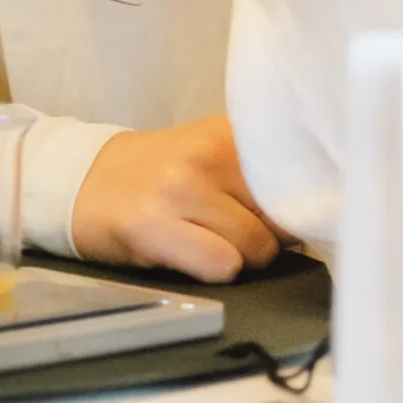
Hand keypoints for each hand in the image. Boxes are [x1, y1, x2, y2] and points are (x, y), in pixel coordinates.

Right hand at [70, 113, 286, 282]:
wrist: (85, 179)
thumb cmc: (160, 172)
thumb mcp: (211, 151)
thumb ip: (259, 168)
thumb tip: (316, 209)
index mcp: (228, 132)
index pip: (297, 172)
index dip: (302, 203)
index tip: (301, 214)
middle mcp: (207, 155)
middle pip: (281, 216)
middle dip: (272, 235)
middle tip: (239, 229)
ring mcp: (179, 190)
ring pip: (256, 246)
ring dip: (244, 256)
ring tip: (213, 241)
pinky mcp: (154, 228)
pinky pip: (222, 266)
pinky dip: (217, 270)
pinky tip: (194, 255)